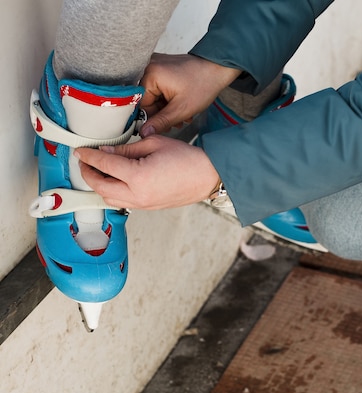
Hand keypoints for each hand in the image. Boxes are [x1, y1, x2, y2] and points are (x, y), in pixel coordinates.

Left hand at [75, 135, 219, 209]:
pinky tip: (114, 182)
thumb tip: (107, 152)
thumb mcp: (154, 144)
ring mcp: (143, 204)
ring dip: (99, 186)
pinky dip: (113, 193)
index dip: (89, 157)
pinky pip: (123, 203)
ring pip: (110, 199)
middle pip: (101, 187)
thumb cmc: (187, 159)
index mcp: (138, 177)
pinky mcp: (149, 207)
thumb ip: (127, 149)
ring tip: (97, 172)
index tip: (81, 151)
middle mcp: (138, 195)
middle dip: (88, 174)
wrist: (208, 177)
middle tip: (84, 162)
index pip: (104, 165)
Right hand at [139, 53, 240, 136]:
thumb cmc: (203, 85)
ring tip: (183, 116)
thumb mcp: (181, 109)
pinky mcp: (162, 68)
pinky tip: (182, 106)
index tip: (163, 127)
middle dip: (163, 114)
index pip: (141, 104)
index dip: (152, 119)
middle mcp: (148, 67)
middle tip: (177, 123)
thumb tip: (144, 132)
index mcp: (150, 75)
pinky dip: (169, 99)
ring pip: (155, 96)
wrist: (217, 69)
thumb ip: (161, 122)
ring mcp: (155, 66)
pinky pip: (160, 88)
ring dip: (168, 109)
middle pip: (148, 100)